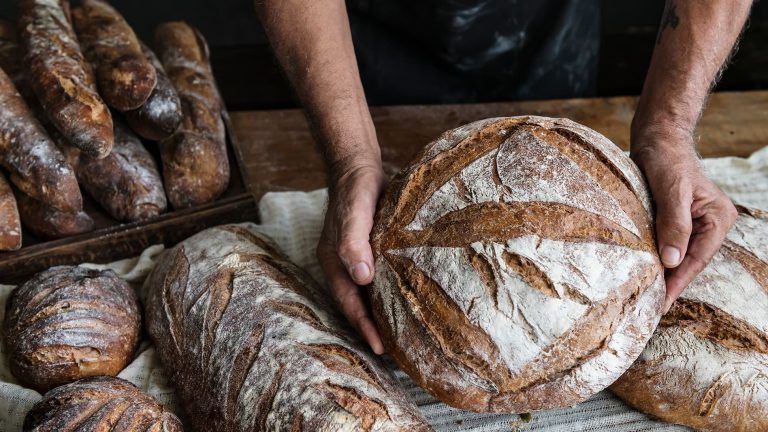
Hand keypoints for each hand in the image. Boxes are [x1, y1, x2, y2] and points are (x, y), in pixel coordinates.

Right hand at [317, 162, 385, 353]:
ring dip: (383, 312)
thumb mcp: (353, 214)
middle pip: (358, 304)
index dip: (364, 327)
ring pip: (370, 293)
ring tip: (403, 333)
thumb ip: (355, 243)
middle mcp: (345, 265)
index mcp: (334, 263)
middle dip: (373, 327)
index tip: (381, 348)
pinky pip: (382, 277)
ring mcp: (359, 258)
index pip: (349, 303)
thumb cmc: (354, 190)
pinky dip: (391, 292)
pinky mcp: (374, 249)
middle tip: (397, 351)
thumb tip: (362, 278)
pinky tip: (408, 298)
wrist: (360, 166)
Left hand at [631, 129, 737, 313]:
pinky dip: (657, 258)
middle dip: (670, 282)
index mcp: (718, 218)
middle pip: (689, 261)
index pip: (697, 258)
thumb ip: (674, 224)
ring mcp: (695, 223)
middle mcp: (711, 223)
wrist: (657, 137)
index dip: (678, 282)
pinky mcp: (677, 220)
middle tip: (648, 306)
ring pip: (678, 255)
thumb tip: (672, 261)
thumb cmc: (666, 158)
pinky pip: (669, 245)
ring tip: (645, 296)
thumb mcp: (671, 190)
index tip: (660, 302)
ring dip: (663, 273)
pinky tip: (644, 271)